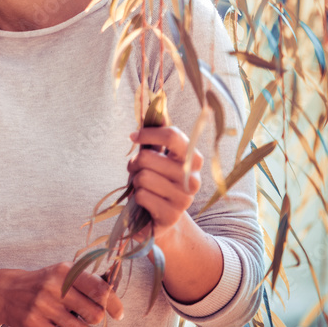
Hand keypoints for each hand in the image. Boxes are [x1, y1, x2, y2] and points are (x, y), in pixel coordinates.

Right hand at [0, 264, 123, 326]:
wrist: (6, 291)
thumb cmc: (42, 283)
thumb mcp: (62, 273)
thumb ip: (86, 281)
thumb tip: (114, 296)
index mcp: (64, 271)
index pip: (99, 289)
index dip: (114, 304)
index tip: (118, 314)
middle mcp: (53, 286)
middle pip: (94, 313)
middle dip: (95, 319)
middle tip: (88, 317)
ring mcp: (42, 305)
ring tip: (75, 326)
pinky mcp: (34, 323)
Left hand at [128, 126, 202, 241]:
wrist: (159, 218)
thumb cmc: (156, 181)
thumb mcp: (156, 157)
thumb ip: (156, 137)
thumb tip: (155, 107)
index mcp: (193, 159)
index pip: (172, 136)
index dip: (148, 133)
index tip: (133, 136)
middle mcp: (194, 179)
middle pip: (148, 158)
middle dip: (135, 164)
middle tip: (138, 171)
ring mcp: (185, 199)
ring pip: (143, 177)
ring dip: (135, 182)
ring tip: (143, 187)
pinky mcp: (172, 216)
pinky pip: (142, 196)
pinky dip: (136, 197)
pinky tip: (145, 203)